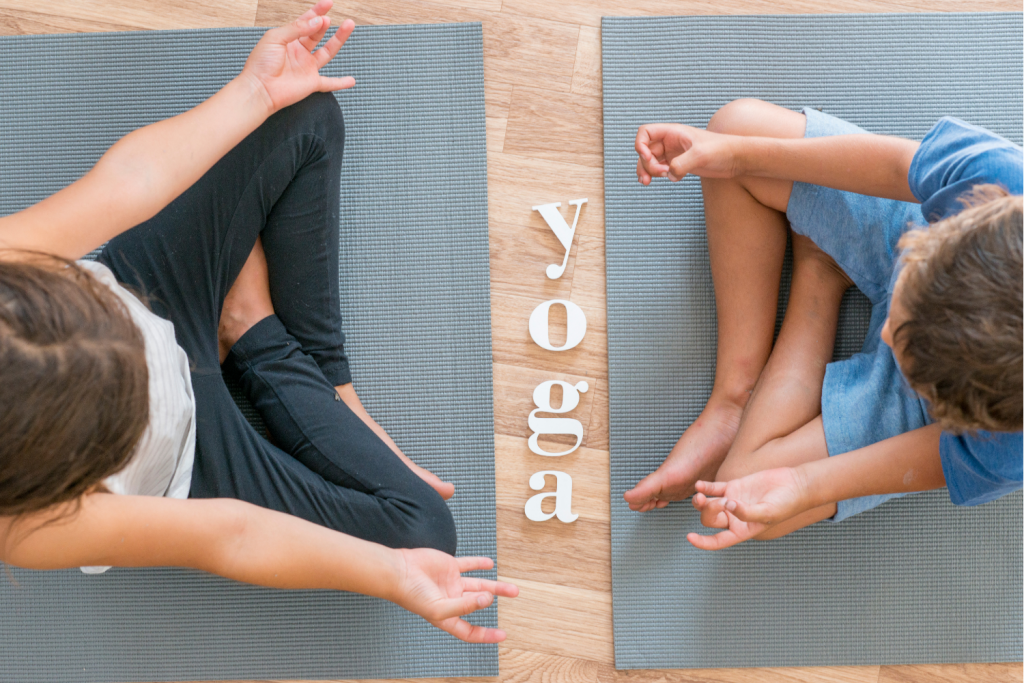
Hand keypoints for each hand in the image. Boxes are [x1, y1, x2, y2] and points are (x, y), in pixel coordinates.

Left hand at [239, 0, 355, 114]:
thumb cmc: (260, 64)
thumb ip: (297, 28)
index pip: (305, 22)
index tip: (328, 3)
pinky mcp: (312, 83)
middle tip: (329, 18)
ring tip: (348, 25)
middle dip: (324, 23)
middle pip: (317, 33)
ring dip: (338, 39)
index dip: (317, 11)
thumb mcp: (275, 37)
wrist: (259, 88)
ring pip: (327, 51)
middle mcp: (299, 52)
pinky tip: (351, 81)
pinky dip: (341, 83)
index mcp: (288, 40)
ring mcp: (306, 67)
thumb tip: (317, 21)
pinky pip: (330, 83)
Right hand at [391, 549, 518, 642]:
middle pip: (478, 602)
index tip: (502, 635)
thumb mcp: (440, 608)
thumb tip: (488, 599)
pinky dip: (479, 564)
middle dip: (495, 599)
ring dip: (494, 584)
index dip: (486, 634)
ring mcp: (451, 582)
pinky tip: (490, 564)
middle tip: (514, 593)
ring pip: (478, 584)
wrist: (399, 571)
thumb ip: (465, 605)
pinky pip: (468, 565)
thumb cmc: (412, 595)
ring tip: (510, 586)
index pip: (469, 630)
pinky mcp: (449, 566)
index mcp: (447, 616)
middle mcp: (451, 599)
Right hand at [635, 123, 738, 183]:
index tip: (649, 159)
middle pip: (645, 150)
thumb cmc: (721, 151)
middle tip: (660, 175)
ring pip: (650, 161)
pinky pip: (659, 168)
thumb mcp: (700, 156)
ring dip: (646, 171)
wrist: (737, 159)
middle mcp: (671, 141)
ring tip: (646, 183)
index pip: (645, 132)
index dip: (640, 145)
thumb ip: (681, 164)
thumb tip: (669, 175)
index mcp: (673, 132)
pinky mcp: (679, 164)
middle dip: (646, 164)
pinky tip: (654, 182)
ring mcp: (674, 153)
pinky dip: (654, 175)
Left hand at [686, 467, 810, 550]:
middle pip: (710, 520)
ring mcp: (732, 501)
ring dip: (700, 501)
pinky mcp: (733, 486)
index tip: (690, 537)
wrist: (794, 484)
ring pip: (707, 505)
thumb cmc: (785, 504)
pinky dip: (705, 487)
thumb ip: (747, 513)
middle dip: (708, 511)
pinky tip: (699, 485)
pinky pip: (713, 488)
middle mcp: (734, 518)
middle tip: (720, 502)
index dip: (703, 542)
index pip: (718, 541)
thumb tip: (728, 507)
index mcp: (742, 530)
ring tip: (700, 493)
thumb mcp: (767, 513)